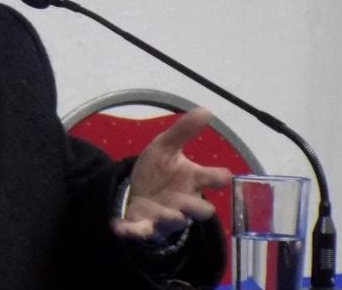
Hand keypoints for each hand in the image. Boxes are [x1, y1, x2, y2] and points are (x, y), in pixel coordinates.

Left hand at [111, 107, 231, 241]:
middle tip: (183, 198)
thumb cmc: (159, 170)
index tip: (223, 176)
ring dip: (167, 217)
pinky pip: (140, 231)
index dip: (219, 178)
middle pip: (201, 211)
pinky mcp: (145, 226)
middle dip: (194, 206)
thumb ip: (184, 131)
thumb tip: (206, 110)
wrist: (137, 190)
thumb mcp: (166, 146)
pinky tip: (118, 227)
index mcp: (193, 180)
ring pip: (173, 222)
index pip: (214, 179)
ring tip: (159, 211)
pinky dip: (130, 231)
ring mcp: (166, 216)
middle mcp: (185, 202)